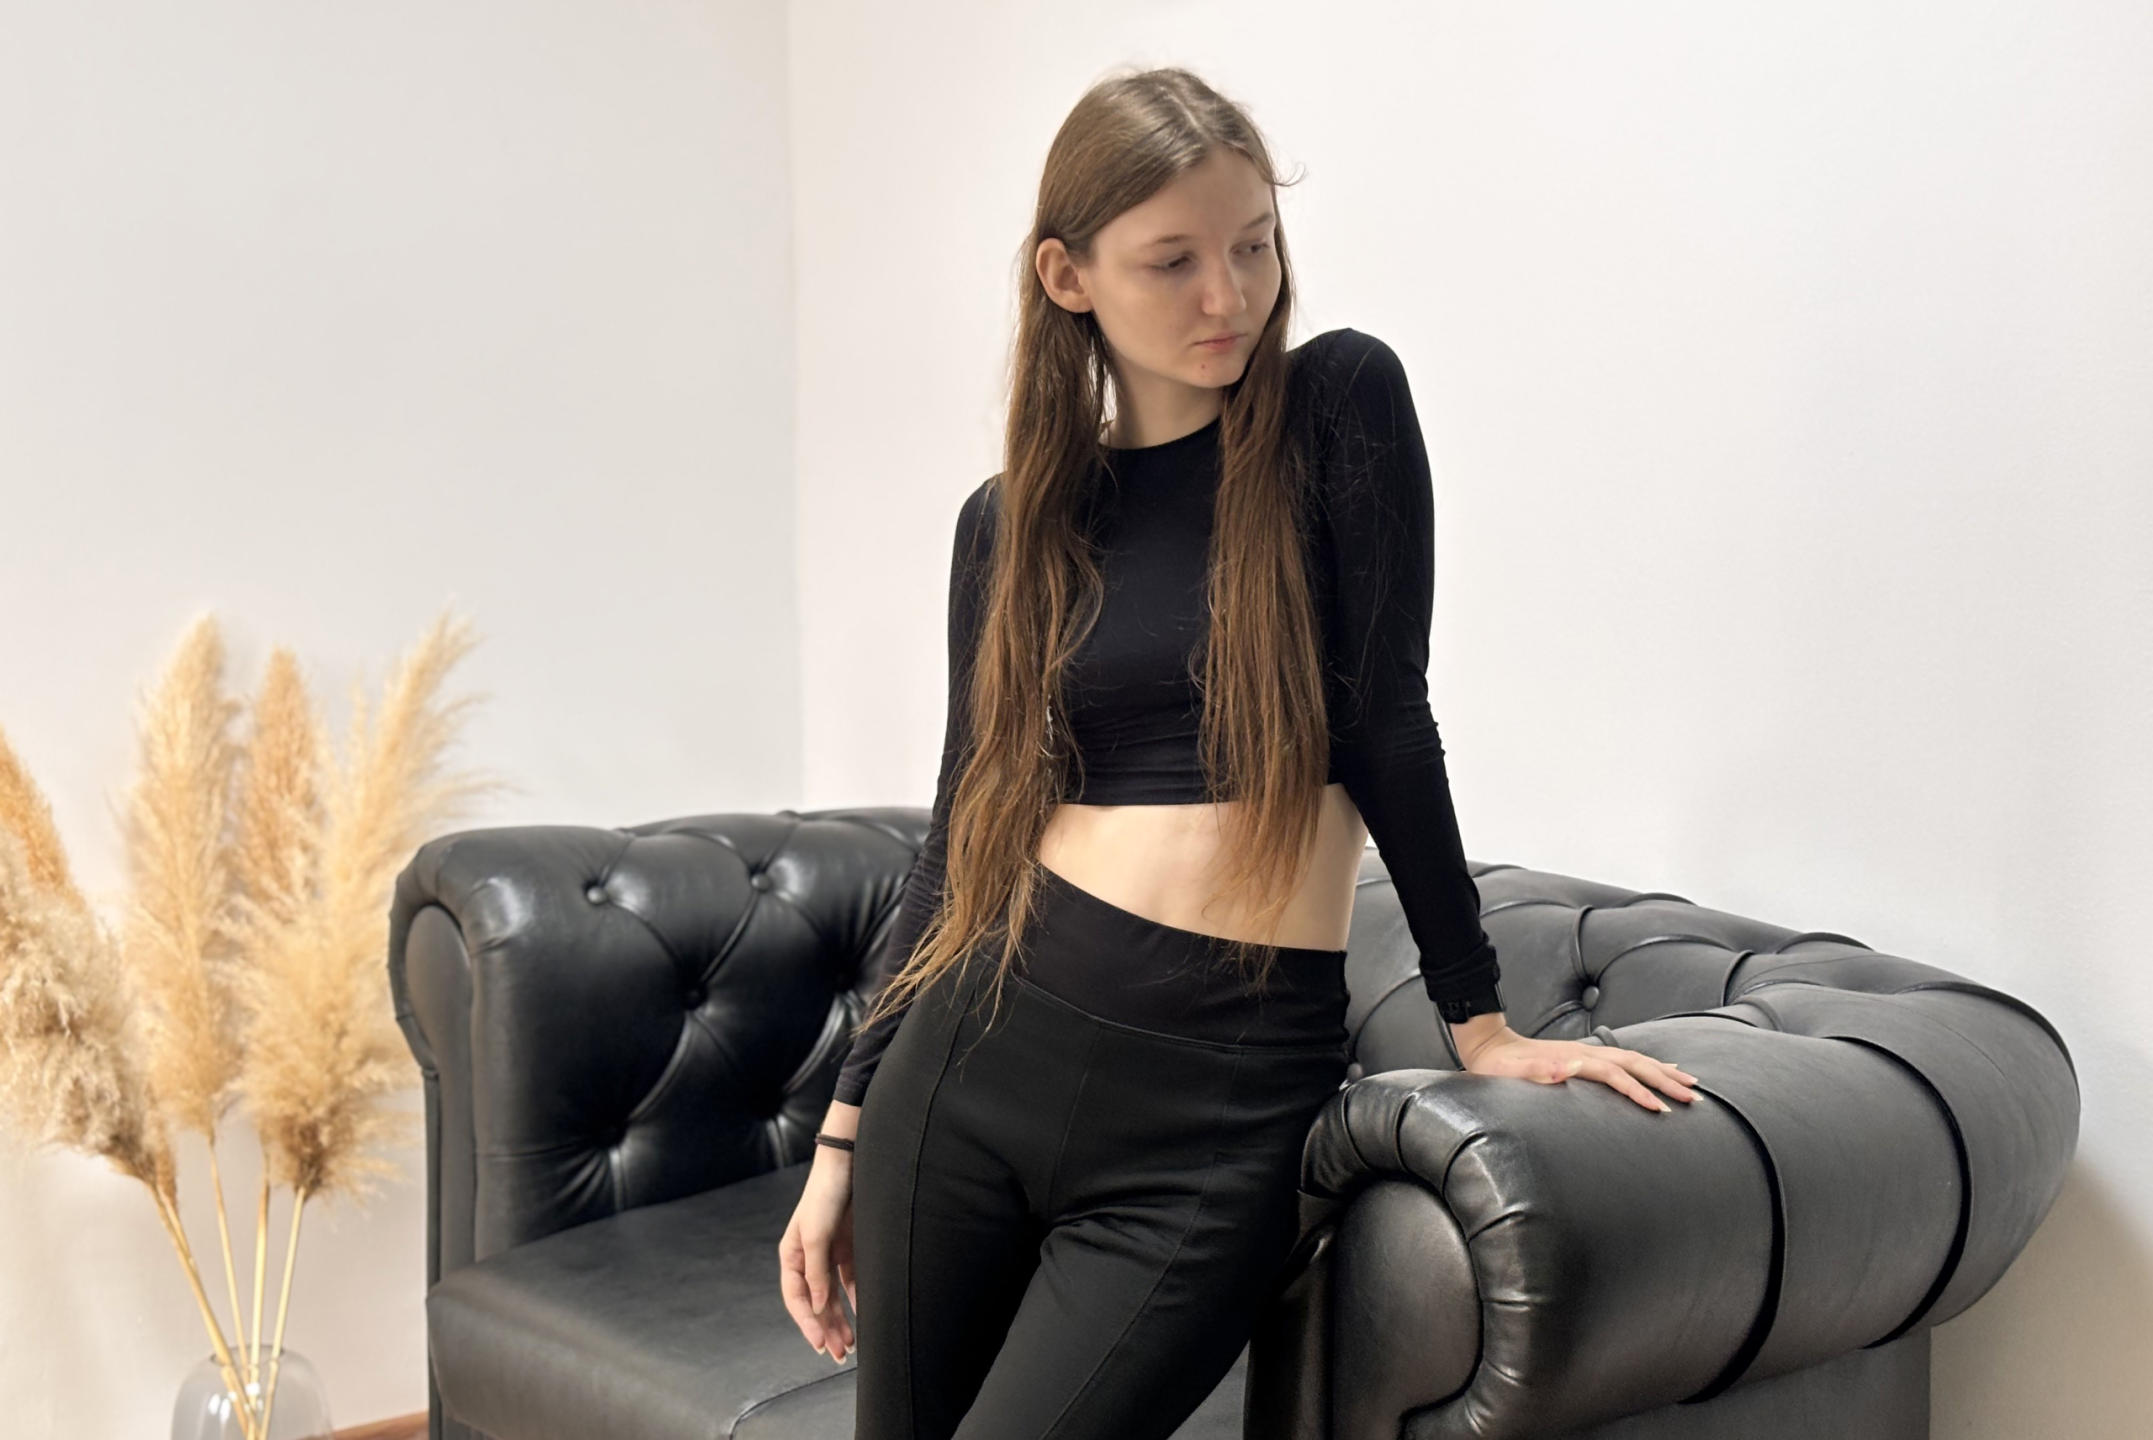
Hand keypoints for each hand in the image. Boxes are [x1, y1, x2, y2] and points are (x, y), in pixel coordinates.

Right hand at [778, 1148, 858, 1360]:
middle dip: (825, 1329)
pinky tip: (863, 1317)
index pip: (797, 1298)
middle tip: (836, 1355)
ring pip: (833, 1296)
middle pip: (816, 1302)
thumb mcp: (816, 1235)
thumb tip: (817, 1307)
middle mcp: (809, 1258)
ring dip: (840, 1320)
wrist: (849, 1162)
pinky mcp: (849, 1248)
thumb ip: (816, 1273)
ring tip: (849, 1346)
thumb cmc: (825, 1195)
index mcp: (793, 1255)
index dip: (807, 1323)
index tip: (819, 1344)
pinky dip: (856, 1300)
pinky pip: (851, 1282)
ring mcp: (830, 1254)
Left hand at [1459, 1026, 1696, 1112]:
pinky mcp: (1585, 1057)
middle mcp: (1587, 1054)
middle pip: (1636, 1064)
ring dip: (1663, 1072)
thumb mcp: (1515, 1072)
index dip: (1639, 1092)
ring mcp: (1588, 1054)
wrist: (1489, 1046)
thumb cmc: (1501, 1067)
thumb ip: (1540, 1070)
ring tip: (1690, 1083)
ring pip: (1636, 1060)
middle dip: (1666, 1081)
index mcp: (1576, 1059)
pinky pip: (1626, 1060)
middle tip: (1693, 1099)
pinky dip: (1648, 1065)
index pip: (1617, 1076)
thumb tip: (1566, 1069)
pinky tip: (1661, 1068)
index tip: (1661, 1109)